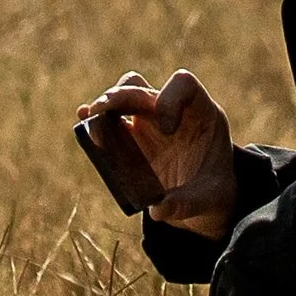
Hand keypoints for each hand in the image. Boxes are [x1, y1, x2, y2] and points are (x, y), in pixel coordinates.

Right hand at [77, 69, 237, 240]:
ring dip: (106, 104)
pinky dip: (95, 118)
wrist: (203, 201)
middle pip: (144, 88)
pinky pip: (110, 120)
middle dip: (123, 96)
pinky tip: (82, 119)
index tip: (168, 131)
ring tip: (91, 117)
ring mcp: (149, 121)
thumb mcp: (211, 200)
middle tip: (106, 110)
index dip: (170, 98)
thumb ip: (188, 203)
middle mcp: (172, 111)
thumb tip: (158, 210)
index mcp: (201, 114)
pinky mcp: (131, 137)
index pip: (184, 85)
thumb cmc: (213, 193)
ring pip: (124, 96)